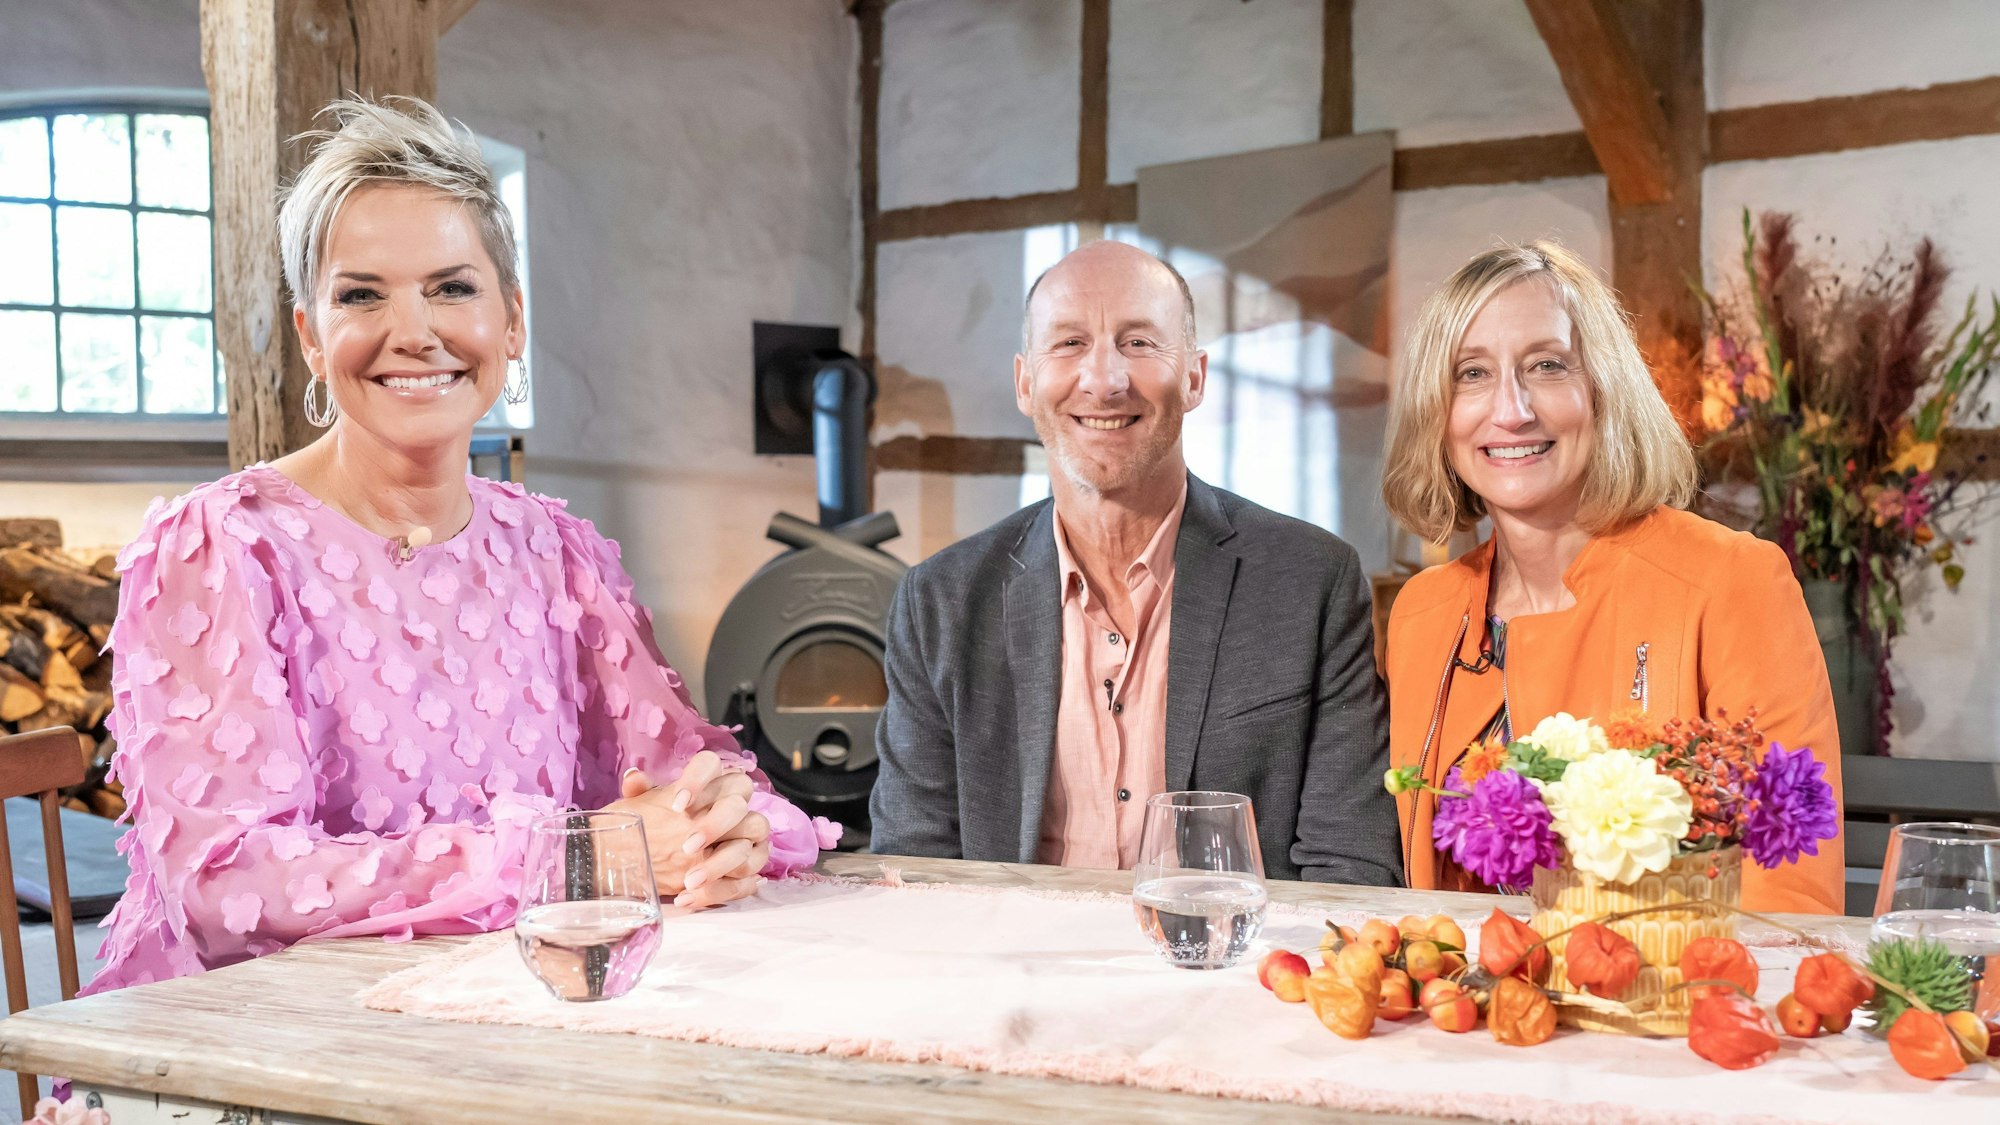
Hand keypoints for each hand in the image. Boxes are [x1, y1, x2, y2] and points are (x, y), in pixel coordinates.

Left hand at [602, 750, 770, 908]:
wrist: (660, 857)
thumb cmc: (655, 828)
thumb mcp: (643, 810)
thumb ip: (639, 792)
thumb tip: (634, 778)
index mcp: (707, 784)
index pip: (711, 765)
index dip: (699, 780)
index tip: (677, 804)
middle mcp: (733, 806)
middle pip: (739, 805)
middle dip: (716, 825)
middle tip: (688, 846)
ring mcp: (747, 838)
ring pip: (752, 846)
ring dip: (721, 864)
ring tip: (689, 881)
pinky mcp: (748, 869)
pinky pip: (747, 881)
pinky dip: (720, 891)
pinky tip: (692, 897)